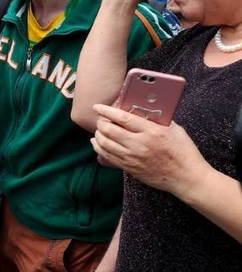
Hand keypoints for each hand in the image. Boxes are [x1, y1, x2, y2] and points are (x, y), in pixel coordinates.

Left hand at [91, 104, 210, 198]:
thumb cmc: (183, 152)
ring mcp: (133, 158)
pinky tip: (98, 143)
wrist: (187, 178)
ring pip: (104, 144)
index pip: (122, 118)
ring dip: (97, 135)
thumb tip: (141, 110)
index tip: (97, 107)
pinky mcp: (130, 168)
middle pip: (109, 130)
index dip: (106, 111)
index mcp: (152, 132)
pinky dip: (99, 148)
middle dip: (100, 123)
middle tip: (100, 119)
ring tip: (98, 131)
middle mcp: (139, 145)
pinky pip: (107, 157)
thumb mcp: (174, 130)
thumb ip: (157, 119)